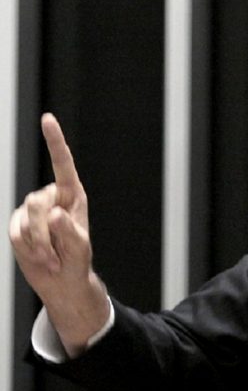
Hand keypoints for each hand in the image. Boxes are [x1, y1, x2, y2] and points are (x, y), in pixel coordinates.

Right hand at [9, 113, 108, 355]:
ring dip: (37, 245)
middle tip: (56, 256)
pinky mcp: (18, 223)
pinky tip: (39, 257)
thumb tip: (55, 213)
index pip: (63, 165)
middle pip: (38, 204)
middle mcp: (52, 198)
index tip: (47, 119)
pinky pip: (15, 233)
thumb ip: (68, 231)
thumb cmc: (76, 261)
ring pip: (25, 220)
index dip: (55, 142)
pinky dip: (27, 249)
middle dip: (45, 234)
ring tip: (51, 258)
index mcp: (73, 196)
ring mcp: (33, 210)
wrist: (61, 280)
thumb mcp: (78, 248)